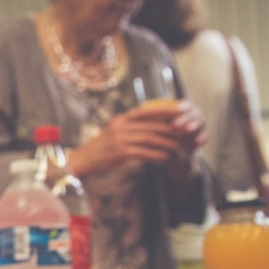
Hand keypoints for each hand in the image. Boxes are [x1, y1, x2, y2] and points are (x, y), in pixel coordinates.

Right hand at [68, 99, 200, 177]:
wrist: (84, 159)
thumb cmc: (101, 147)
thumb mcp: (114, 131)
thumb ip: (131, 127)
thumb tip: (151, 125)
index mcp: (121, 119)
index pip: (147, 111)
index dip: (165, 110)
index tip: (180, 109)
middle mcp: (121, 126)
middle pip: (152, 125)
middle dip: (170, 129)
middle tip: (185, 133)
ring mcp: (120, 139)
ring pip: (150, 139)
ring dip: (166, 144)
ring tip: (178, 148)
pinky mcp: (121, 152)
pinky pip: (144, 152)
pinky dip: (156, 155)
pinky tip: (165, 158)